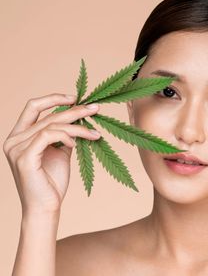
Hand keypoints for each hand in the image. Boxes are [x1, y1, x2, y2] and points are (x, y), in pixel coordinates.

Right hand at [3, 94, 100, 214]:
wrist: (46, 208)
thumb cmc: (52, 182)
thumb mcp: (59, 152)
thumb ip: (63, 135)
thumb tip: (78, 117)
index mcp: (19, 136)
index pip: (33, 106)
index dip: (53, 98)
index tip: (75, 98)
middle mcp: (14, 140)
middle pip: (47, 115)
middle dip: (74, 110)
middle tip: (94, 108)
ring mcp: (17, 148)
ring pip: (51, 124)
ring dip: (77, 126)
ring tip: (93, 133)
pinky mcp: (24, 157)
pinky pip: (48, 135)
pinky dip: (66, 136)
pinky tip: (75, 144)